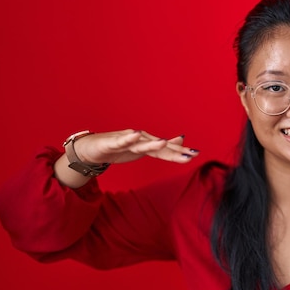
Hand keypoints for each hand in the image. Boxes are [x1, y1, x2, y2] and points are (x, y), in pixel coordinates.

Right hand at [73, 129, 198, 164]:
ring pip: (142, 144)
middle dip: (174, 151)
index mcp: (148, 143)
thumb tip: (183, 140)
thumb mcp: (144, 151)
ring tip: (163, 142)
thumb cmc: (119, 148)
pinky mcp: (113, 142)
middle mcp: (140, 140)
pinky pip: (121, 140)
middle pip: (159, 148)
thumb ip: (162, 149)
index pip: (167, 150)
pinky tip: (135, 135)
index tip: (196, 154)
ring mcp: (127, 140)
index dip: (181, 152)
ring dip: (152, 143)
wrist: (93, 149)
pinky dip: (128, 138)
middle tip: (189, 153)